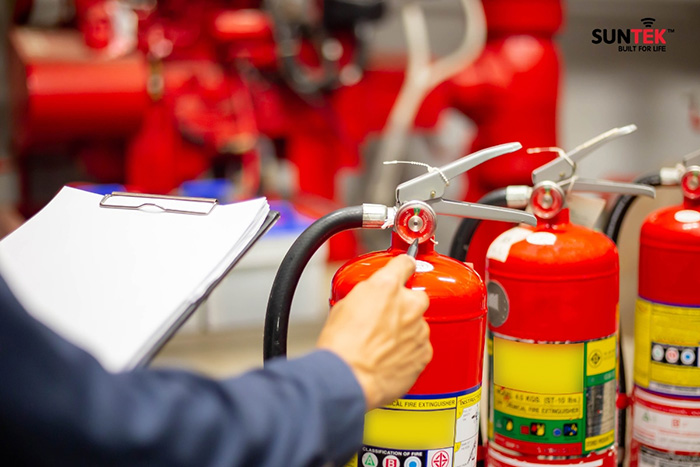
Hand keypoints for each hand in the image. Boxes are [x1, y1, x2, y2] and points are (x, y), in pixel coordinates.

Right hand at [317, 255, 430, 410]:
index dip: (403, 266)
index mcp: (387, 286)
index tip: (404, 269)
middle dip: (404, 305)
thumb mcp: (344, 305)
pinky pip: (420, 345)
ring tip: (383, 344)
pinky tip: (391, 357)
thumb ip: (367, 293)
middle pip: (416, 296)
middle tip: (384, 319)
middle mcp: (408, 304)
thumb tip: (372, 296)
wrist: (348, 378)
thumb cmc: (341, 346)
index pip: (405, 263)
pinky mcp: (424, 352)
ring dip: (406, 330)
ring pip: (418, 323)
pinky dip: (410, 349)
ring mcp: (419, 329)